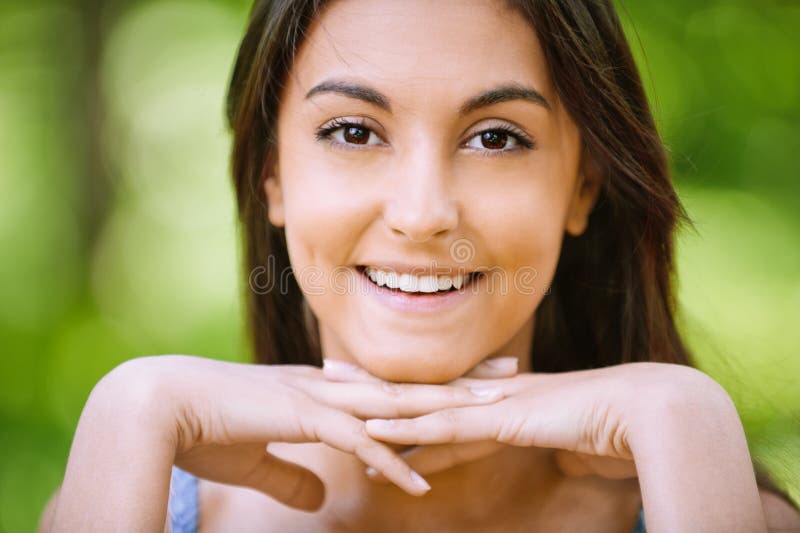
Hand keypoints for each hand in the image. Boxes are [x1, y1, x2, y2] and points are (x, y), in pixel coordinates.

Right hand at [128, 355, 505, 508]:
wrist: (160, 406)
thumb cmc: (206, 426)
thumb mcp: (260, 458)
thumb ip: (294, 474)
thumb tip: (323, 493)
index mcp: (323, 390)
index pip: (391, 384)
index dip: (434, 382)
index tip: (471, 379)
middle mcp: (328, 387)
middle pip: (409, 383)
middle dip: (461, 379)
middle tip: (511, 372)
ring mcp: (318, 399)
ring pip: (396, 403)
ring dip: (444, 409)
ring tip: (493, 412)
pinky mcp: (301, 419)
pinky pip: (355, 443)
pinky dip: (388, 463)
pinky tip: (418, 484)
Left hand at [359, 362, 717, 481]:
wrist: (651, 413)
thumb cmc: (615, 429)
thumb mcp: (569, 441)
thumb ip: (549, 444)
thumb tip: (552, 456)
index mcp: (502, 396)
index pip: (441, 394)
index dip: (404, 390)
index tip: (368, 387)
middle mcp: (490, 393)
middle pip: (420, 388)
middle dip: (373, 385)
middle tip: (328, 376)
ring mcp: (495, 403)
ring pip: (423, 402)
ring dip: (376, 401)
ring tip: (332, 397)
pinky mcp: (503, 419)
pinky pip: (446, 425)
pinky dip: (408, 428)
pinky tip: (373, 428)